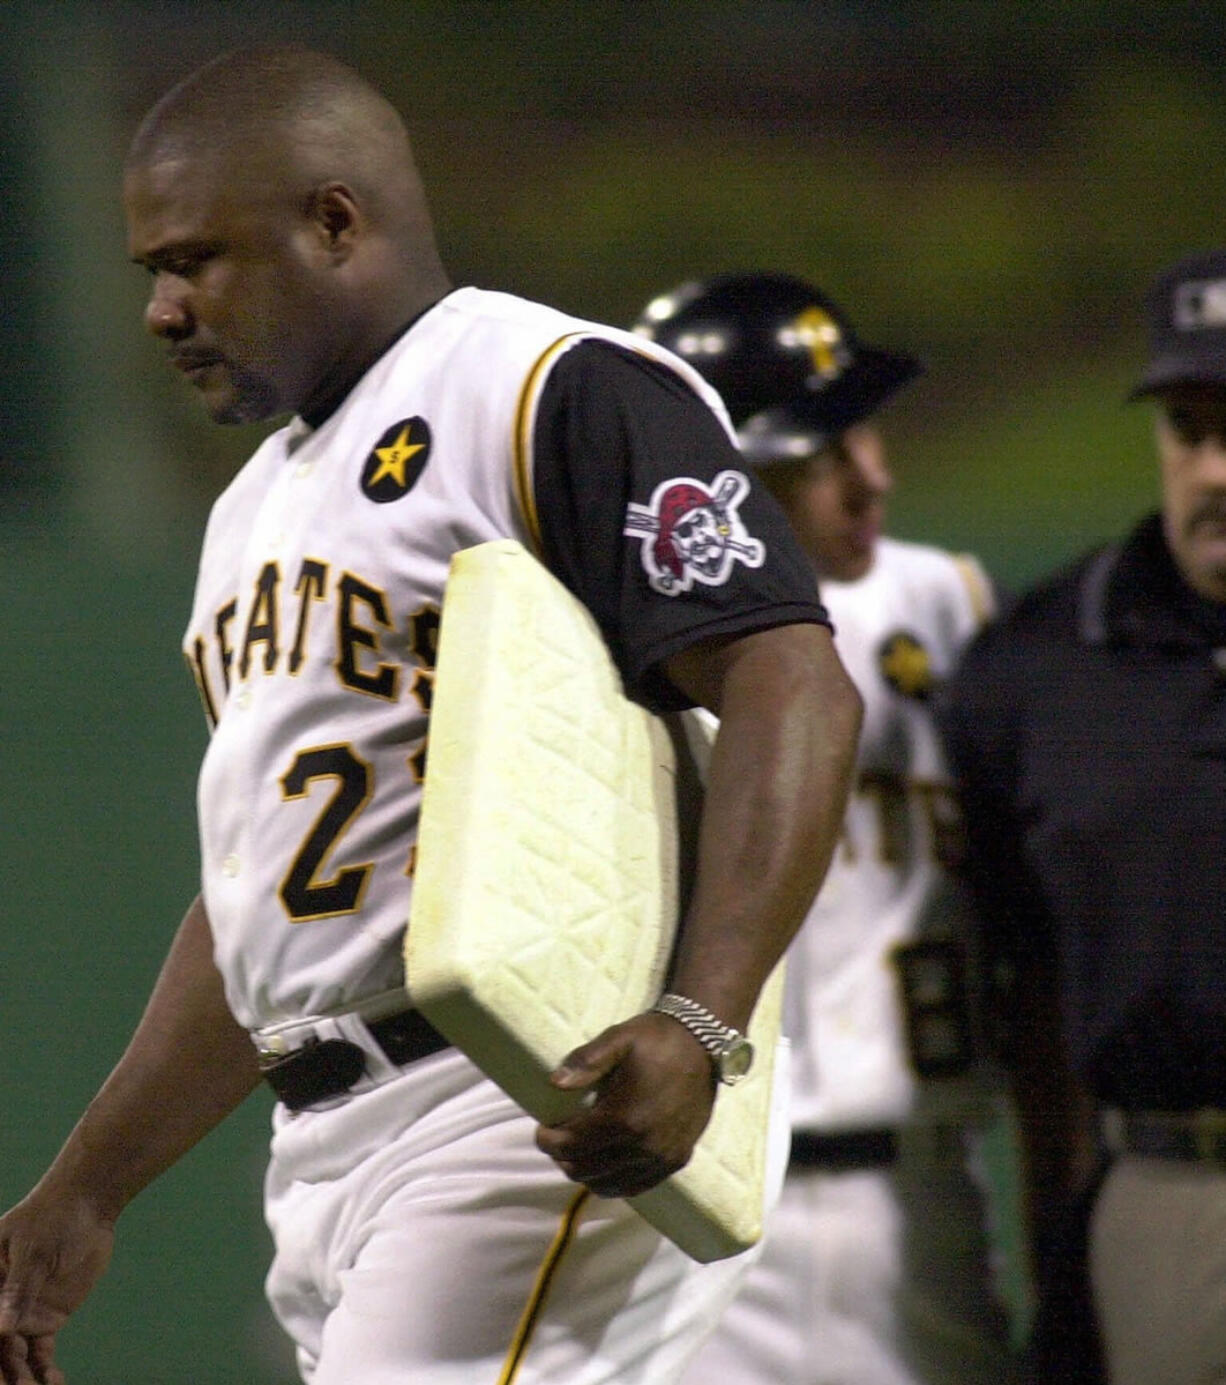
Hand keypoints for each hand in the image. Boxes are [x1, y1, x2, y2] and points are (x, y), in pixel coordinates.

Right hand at [0, 1190, 115, 1384]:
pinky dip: (43, 1371)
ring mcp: (19, 1315)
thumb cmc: (54, 1217)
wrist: (89, 1205)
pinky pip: (40, 1353)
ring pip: (12, 1357)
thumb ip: (19, 1289)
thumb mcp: (35, 1249)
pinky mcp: (45, 1319)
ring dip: (19, 1380)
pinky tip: (54, 1383)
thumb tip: (1, 1328)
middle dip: (0, 1373)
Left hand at [534, 1012, 716, 1197]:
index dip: (548, 1141)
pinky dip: (613, 1181)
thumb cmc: (657, 1039)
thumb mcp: (618, 1039)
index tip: (541, 1129)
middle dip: (563, 1157)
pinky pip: (636, 1187)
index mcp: (625, 1117)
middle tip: (557, 1139)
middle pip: (585, 1170)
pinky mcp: (677, 1160)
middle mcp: (644, 1146)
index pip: (572, 1145)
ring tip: (579, 1151)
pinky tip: (606, 1164)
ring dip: (586, 1171)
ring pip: (608, 1185)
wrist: (704, 1044)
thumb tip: (555, 1083)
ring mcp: (662, 1158)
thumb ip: (586, 1062)